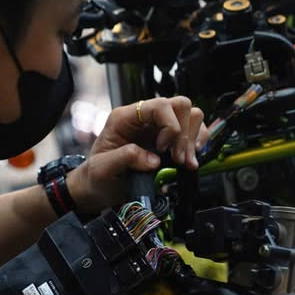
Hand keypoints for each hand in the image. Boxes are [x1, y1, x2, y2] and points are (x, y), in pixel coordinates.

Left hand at [67, 96, 207, 215]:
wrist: (99, 189)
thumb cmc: (97, 177)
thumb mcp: (102, 168)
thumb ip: (125, 158)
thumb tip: (153, 159)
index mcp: (126, 118)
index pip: (160, 105)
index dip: (169, 126)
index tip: (162, 150)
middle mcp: (144, 118)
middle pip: (180, 106)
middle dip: (184, 134)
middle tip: (177, 159)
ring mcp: (158, 128)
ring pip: (191, 116)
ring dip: (192, 140)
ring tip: (184, 162)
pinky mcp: (168, 140)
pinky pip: (194, 131)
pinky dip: (198, 144)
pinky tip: (189, 160)